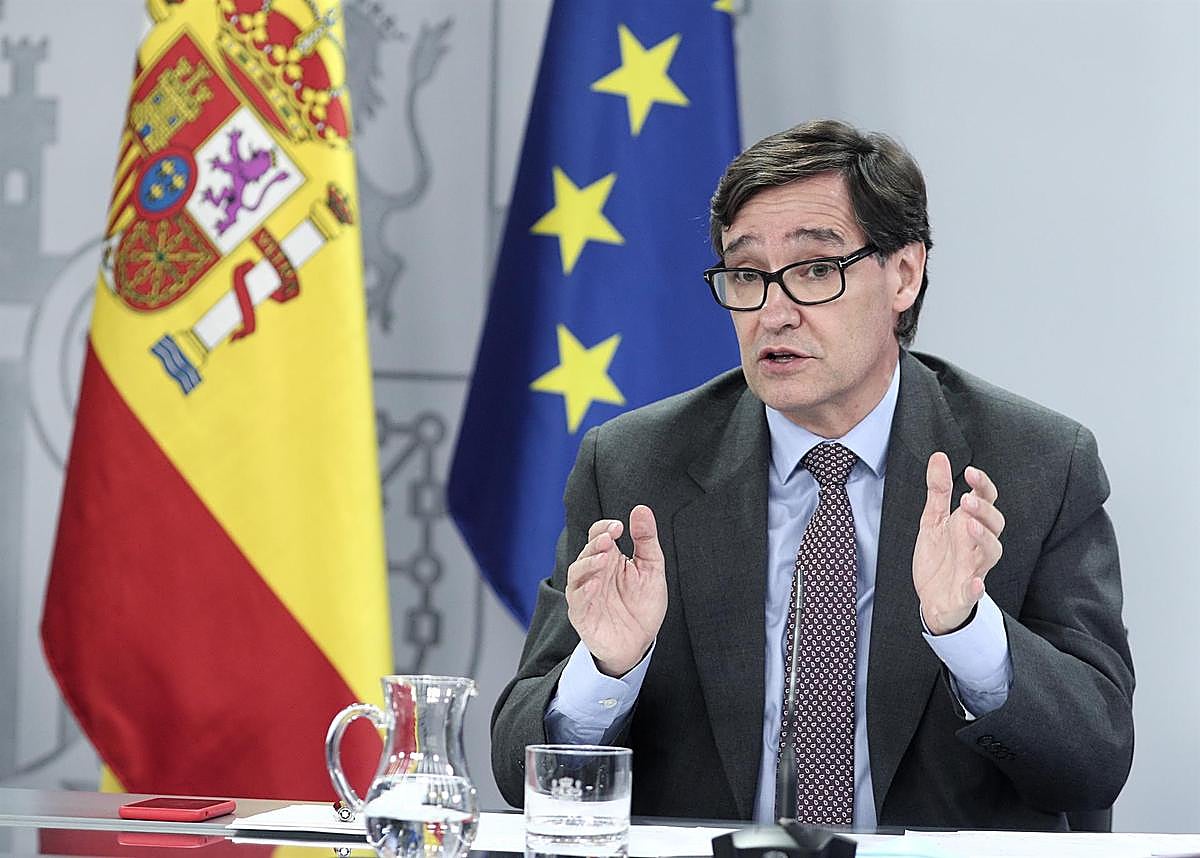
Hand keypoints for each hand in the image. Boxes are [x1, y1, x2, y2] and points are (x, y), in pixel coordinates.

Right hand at [565, 505, 666, 676]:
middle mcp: (594, 573)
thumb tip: (642, 509)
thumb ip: (646, 540)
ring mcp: (586, 594)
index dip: (605, 527)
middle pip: (587, 552)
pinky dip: (585, 591)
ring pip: (577, 573)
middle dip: (597, 544)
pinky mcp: (582, 615)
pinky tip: (597, 584)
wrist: (640, 643)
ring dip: (589, 563)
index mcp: (609, 559)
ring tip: (604, 558)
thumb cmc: (642, 605)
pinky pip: (577, 601)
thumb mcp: (651, 568)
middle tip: (610, 539)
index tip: (619, 526)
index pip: (598, 535)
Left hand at [912, 453, 1005, 634]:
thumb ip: (938, 491)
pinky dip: (976, 587)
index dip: (983, 486)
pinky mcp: (965, 594)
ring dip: (984, 538)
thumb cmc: (939, 557)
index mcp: (969, 525)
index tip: (970, 472)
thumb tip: (939, 457)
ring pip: (992, 553)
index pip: (986, 501)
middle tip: (966, 499)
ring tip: (969, 525)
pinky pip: (976, 591)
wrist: (932, 598)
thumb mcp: (932, 520)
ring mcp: (974, 569)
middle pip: (995, 525)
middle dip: (984, 511)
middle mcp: (977, 545)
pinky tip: (974, 582)